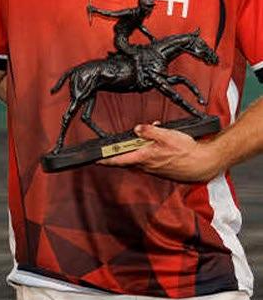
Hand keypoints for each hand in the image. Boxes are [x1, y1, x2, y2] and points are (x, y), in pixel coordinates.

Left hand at [108, 121, 225, 182]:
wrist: (203, 164)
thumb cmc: (187, 151)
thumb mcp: (166, 134)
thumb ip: (149, 131)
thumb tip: (137, 128)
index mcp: (145, 157)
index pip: (119, 160)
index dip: (105, 159)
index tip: (95, 159)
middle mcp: (147, 166)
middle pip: (128, 159)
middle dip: (124, 151)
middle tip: (119, 145)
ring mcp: (154, 170)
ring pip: (140, 159)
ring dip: (140, 149)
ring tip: (151, 137)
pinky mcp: (162, 171)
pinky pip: (150, 161)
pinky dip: (150, 152)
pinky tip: (159, 144)